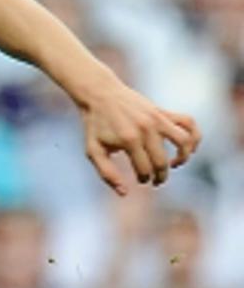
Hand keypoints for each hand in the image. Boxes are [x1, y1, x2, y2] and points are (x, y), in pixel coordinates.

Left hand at [79, 84, 199, 194]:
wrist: (100, 94)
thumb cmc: (95, 125)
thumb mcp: (93, 150)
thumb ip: (107, 173)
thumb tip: (125, 193)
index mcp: (128, 140)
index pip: (144, 170)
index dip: (144, 179)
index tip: (140, 179)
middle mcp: (146, 129)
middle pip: (162, 161)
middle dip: (160, 176)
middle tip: (155, 181)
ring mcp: (157, 119)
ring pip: (184, 142)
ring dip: (184, 157)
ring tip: (174, 164)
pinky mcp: (163, 111)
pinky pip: (188, 123)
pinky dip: (194, 135)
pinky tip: (188, 147)